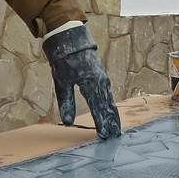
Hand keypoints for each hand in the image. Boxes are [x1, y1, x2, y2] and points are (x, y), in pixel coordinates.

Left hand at [43, 23, 121, 138]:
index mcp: (91, 84)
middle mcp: (101, 82)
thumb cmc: (64, 60)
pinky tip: (111, 111)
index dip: (101, 123)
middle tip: (115, 136)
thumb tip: (68, 123)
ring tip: (116, 128)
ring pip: (109, 100)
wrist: (71, 40)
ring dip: (112, 114)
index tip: (105, 136)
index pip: (98, 109)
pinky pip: (108, 94)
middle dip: (111, 122)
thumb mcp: (61, 82)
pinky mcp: (102, 76)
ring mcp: (103, 79)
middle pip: (107, 106)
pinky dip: (110, 105)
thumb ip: (66, 103)